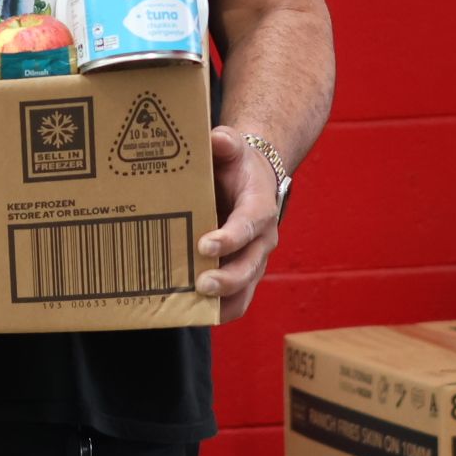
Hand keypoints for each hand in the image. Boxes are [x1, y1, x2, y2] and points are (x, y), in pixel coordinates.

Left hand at [199, 125, 279, 323]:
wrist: (250, 178)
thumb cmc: (235, 164)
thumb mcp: (231, 146)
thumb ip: (225, 142)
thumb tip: (217, 140)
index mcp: (259, 205)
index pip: (250, 224)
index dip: (231, 237)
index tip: (206, 245)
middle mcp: (262, 237)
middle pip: (250, 264)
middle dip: (228, 278)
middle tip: (202, 284)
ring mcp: (253, 258)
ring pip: (246, 287)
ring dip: (224, 300)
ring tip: (196, 307)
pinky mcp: (242, 272)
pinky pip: (238, 299)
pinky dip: (220, 310)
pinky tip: (193, 315)